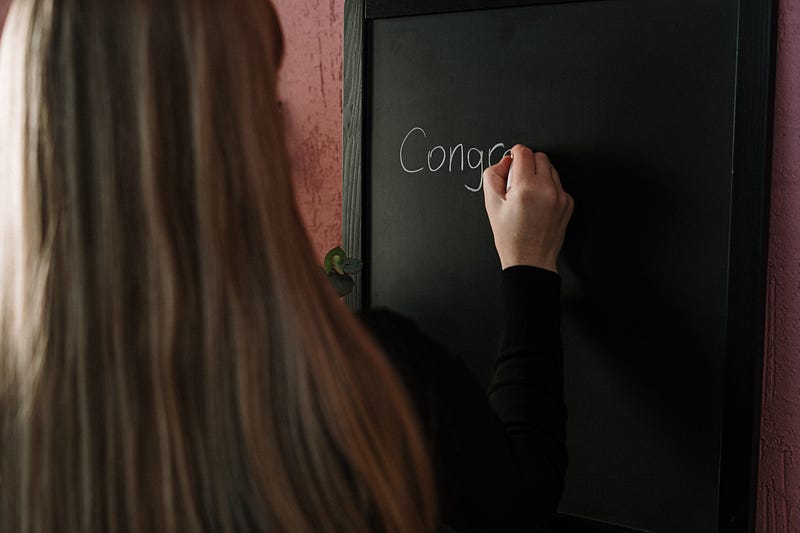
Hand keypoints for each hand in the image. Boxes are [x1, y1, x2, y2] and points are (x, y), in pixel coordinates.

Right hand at [483, 145, 573, 271]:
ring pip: (550, 169)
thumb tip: (505, 162)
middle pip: (540, 157)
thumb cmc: (510, 237)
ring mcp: (561, 196)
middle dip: (527, 162)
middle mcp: (547, 189)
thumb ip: (493, 176)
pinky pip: (557, 184)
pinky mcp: (568, 203)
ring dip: (539, 174)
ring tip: (528, 193)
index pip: (524, 153)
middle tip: (517, 180)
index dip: (514, 153)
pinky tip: (538, 203)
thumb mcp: (491, 205)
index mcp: (526, 188)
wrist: (530, 260)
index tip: (511, 159)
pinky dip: (548, 187)